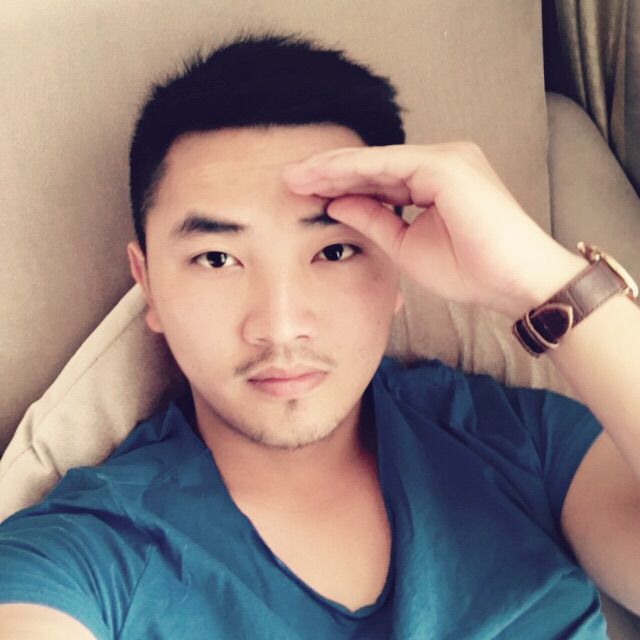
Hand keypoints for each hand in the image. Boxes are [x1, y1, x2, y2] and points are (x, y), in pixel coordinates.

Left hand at [282, 142, 586, 319]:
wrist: (513, 282)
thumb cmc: (470, 269)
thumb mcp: (405, 244)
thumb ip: (373, 219)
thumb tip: (336, 204)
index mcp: (433, 182)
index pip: (376, 179)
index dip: (338, 184)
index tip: (303, 195)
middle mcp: (440, 162)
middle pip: (371, 166)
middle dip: (328, 172)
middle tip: (288, 180)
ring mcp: (445, 159)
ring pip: (375, 160)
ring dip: (333, 168)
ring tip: (295, 177)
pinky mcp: (446, 165)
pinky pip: (387, 165)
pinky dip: (353, 170)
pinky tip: (322, 175)